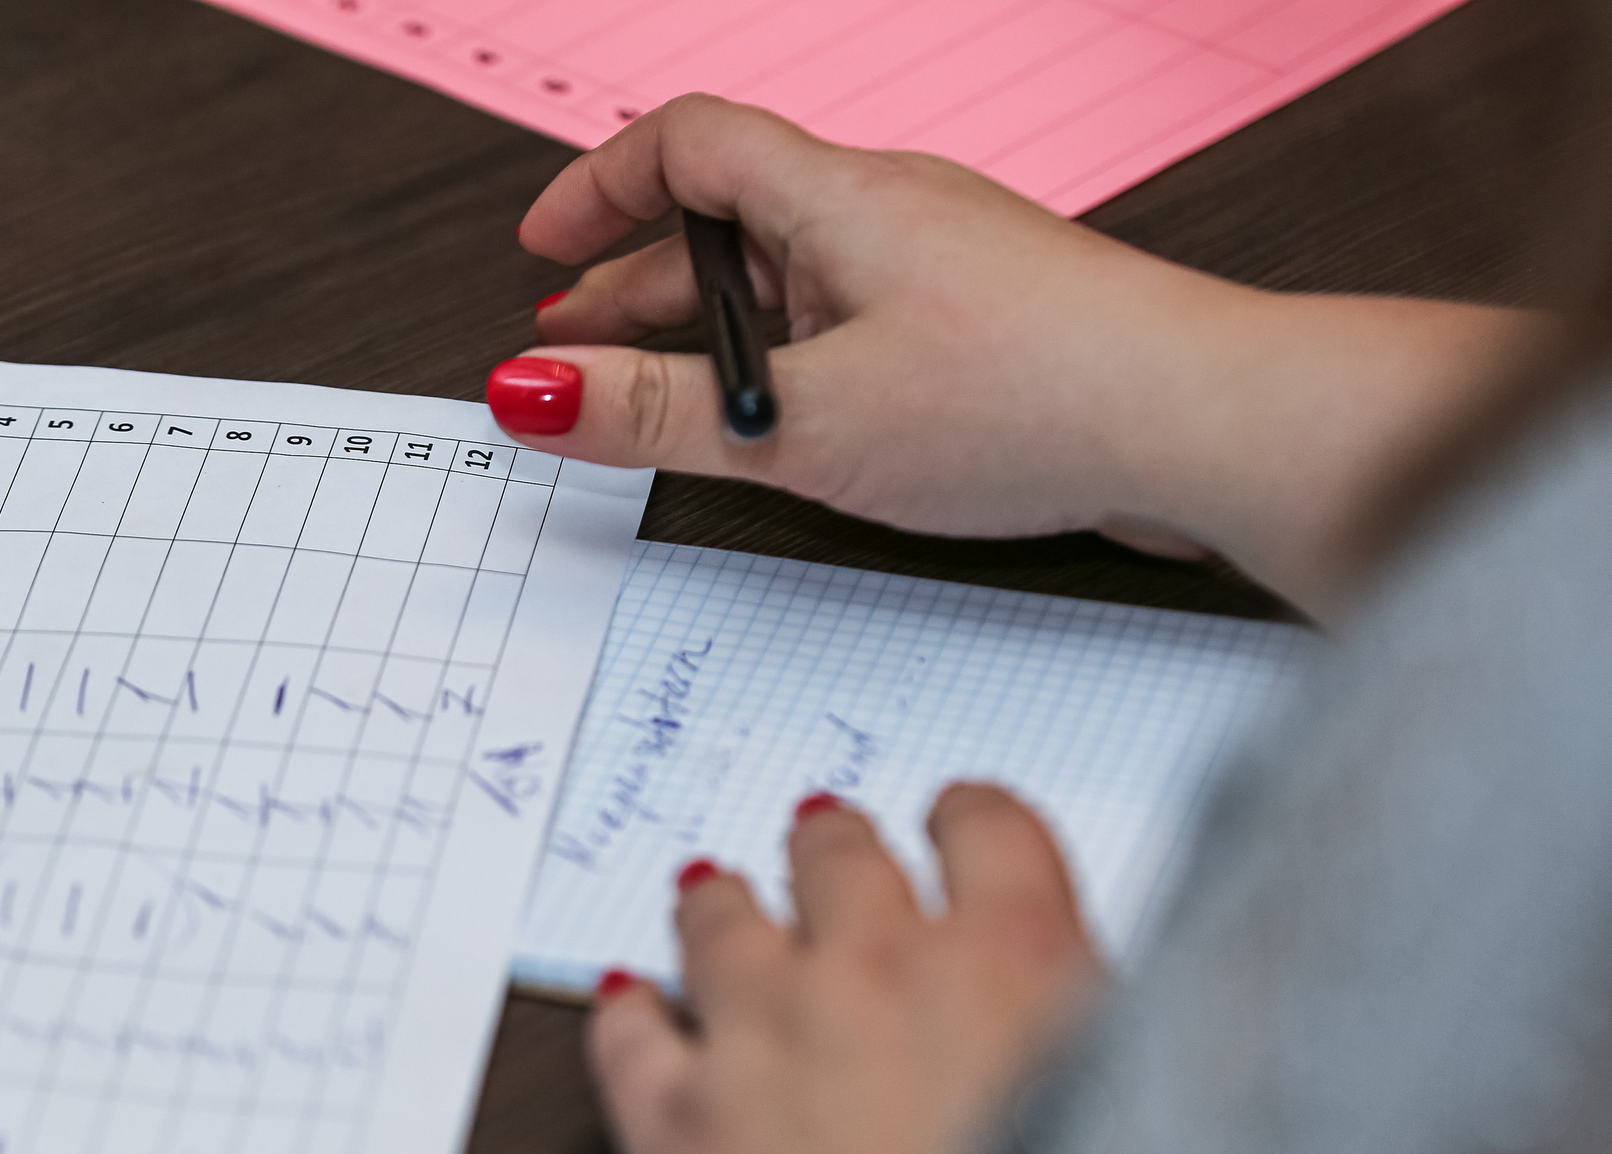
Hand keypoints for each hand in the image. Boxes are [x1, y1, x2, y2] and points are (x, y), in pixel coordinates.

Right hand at [500, 96, 1531, 613]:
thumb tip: (534, 393)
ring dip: (708, 335)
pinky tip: (785, 425)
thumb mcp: (804, 423)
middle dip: (633, 287)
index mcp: (839, 199)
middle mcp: (889, 211)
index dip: (598, 187)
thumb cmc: (1037, 396)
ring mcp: (939, 264)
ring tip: (656, 406)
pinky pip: (849, 318)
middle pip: (728, 220)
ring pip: (789, 277)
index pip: (686, 144)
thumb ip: (655, 414)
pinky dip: (786, 361)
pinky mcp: (980, 323)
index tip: (542, 249)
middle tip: (573, 357)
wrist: (1201, 426)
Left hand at [590, 786, 1100, 1153]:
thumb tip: (1099, 1010)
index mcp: (1014, 961)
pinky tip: (623, 1000)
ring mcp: (760, 1035)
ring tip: (711, 892)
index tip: (957, 819)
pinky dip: (624, 1011)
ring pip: (721, 925)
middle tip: (825, 838)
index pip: (989, 832)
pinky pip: (628, 1035)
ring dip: (720, 903)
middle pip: (839, 859)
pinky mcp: (673, 1119)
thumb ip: (1105, 1043)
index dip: (968, 818)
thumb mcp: (1147, 1126)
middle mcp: (878, 969)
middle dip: (832, 845)